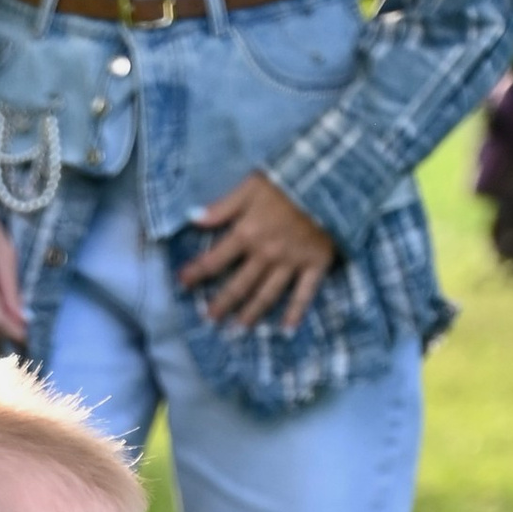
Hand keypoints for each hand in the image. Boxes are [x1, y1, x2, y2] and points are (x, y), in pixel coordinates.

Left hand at [176, 172, 337, 331]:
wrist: (330, 181)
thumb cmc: (287, 180)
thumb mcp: (250, 186)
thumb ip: (222, 206)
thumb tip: (192, 219)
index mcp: (246, 234)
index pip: (214, 260)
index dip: (196, 272)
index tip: (182, 283)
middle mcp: (265, 254)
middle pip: (239, 285)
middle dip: (222, 303)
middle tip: (209, 319)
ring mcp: (291, 263)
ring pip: (267, 294)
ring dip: (251, 314)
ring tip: (239, 329)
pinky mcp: (315, 265)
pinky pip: (304, 294)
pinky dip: (296, 313)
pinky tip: (287, 330)